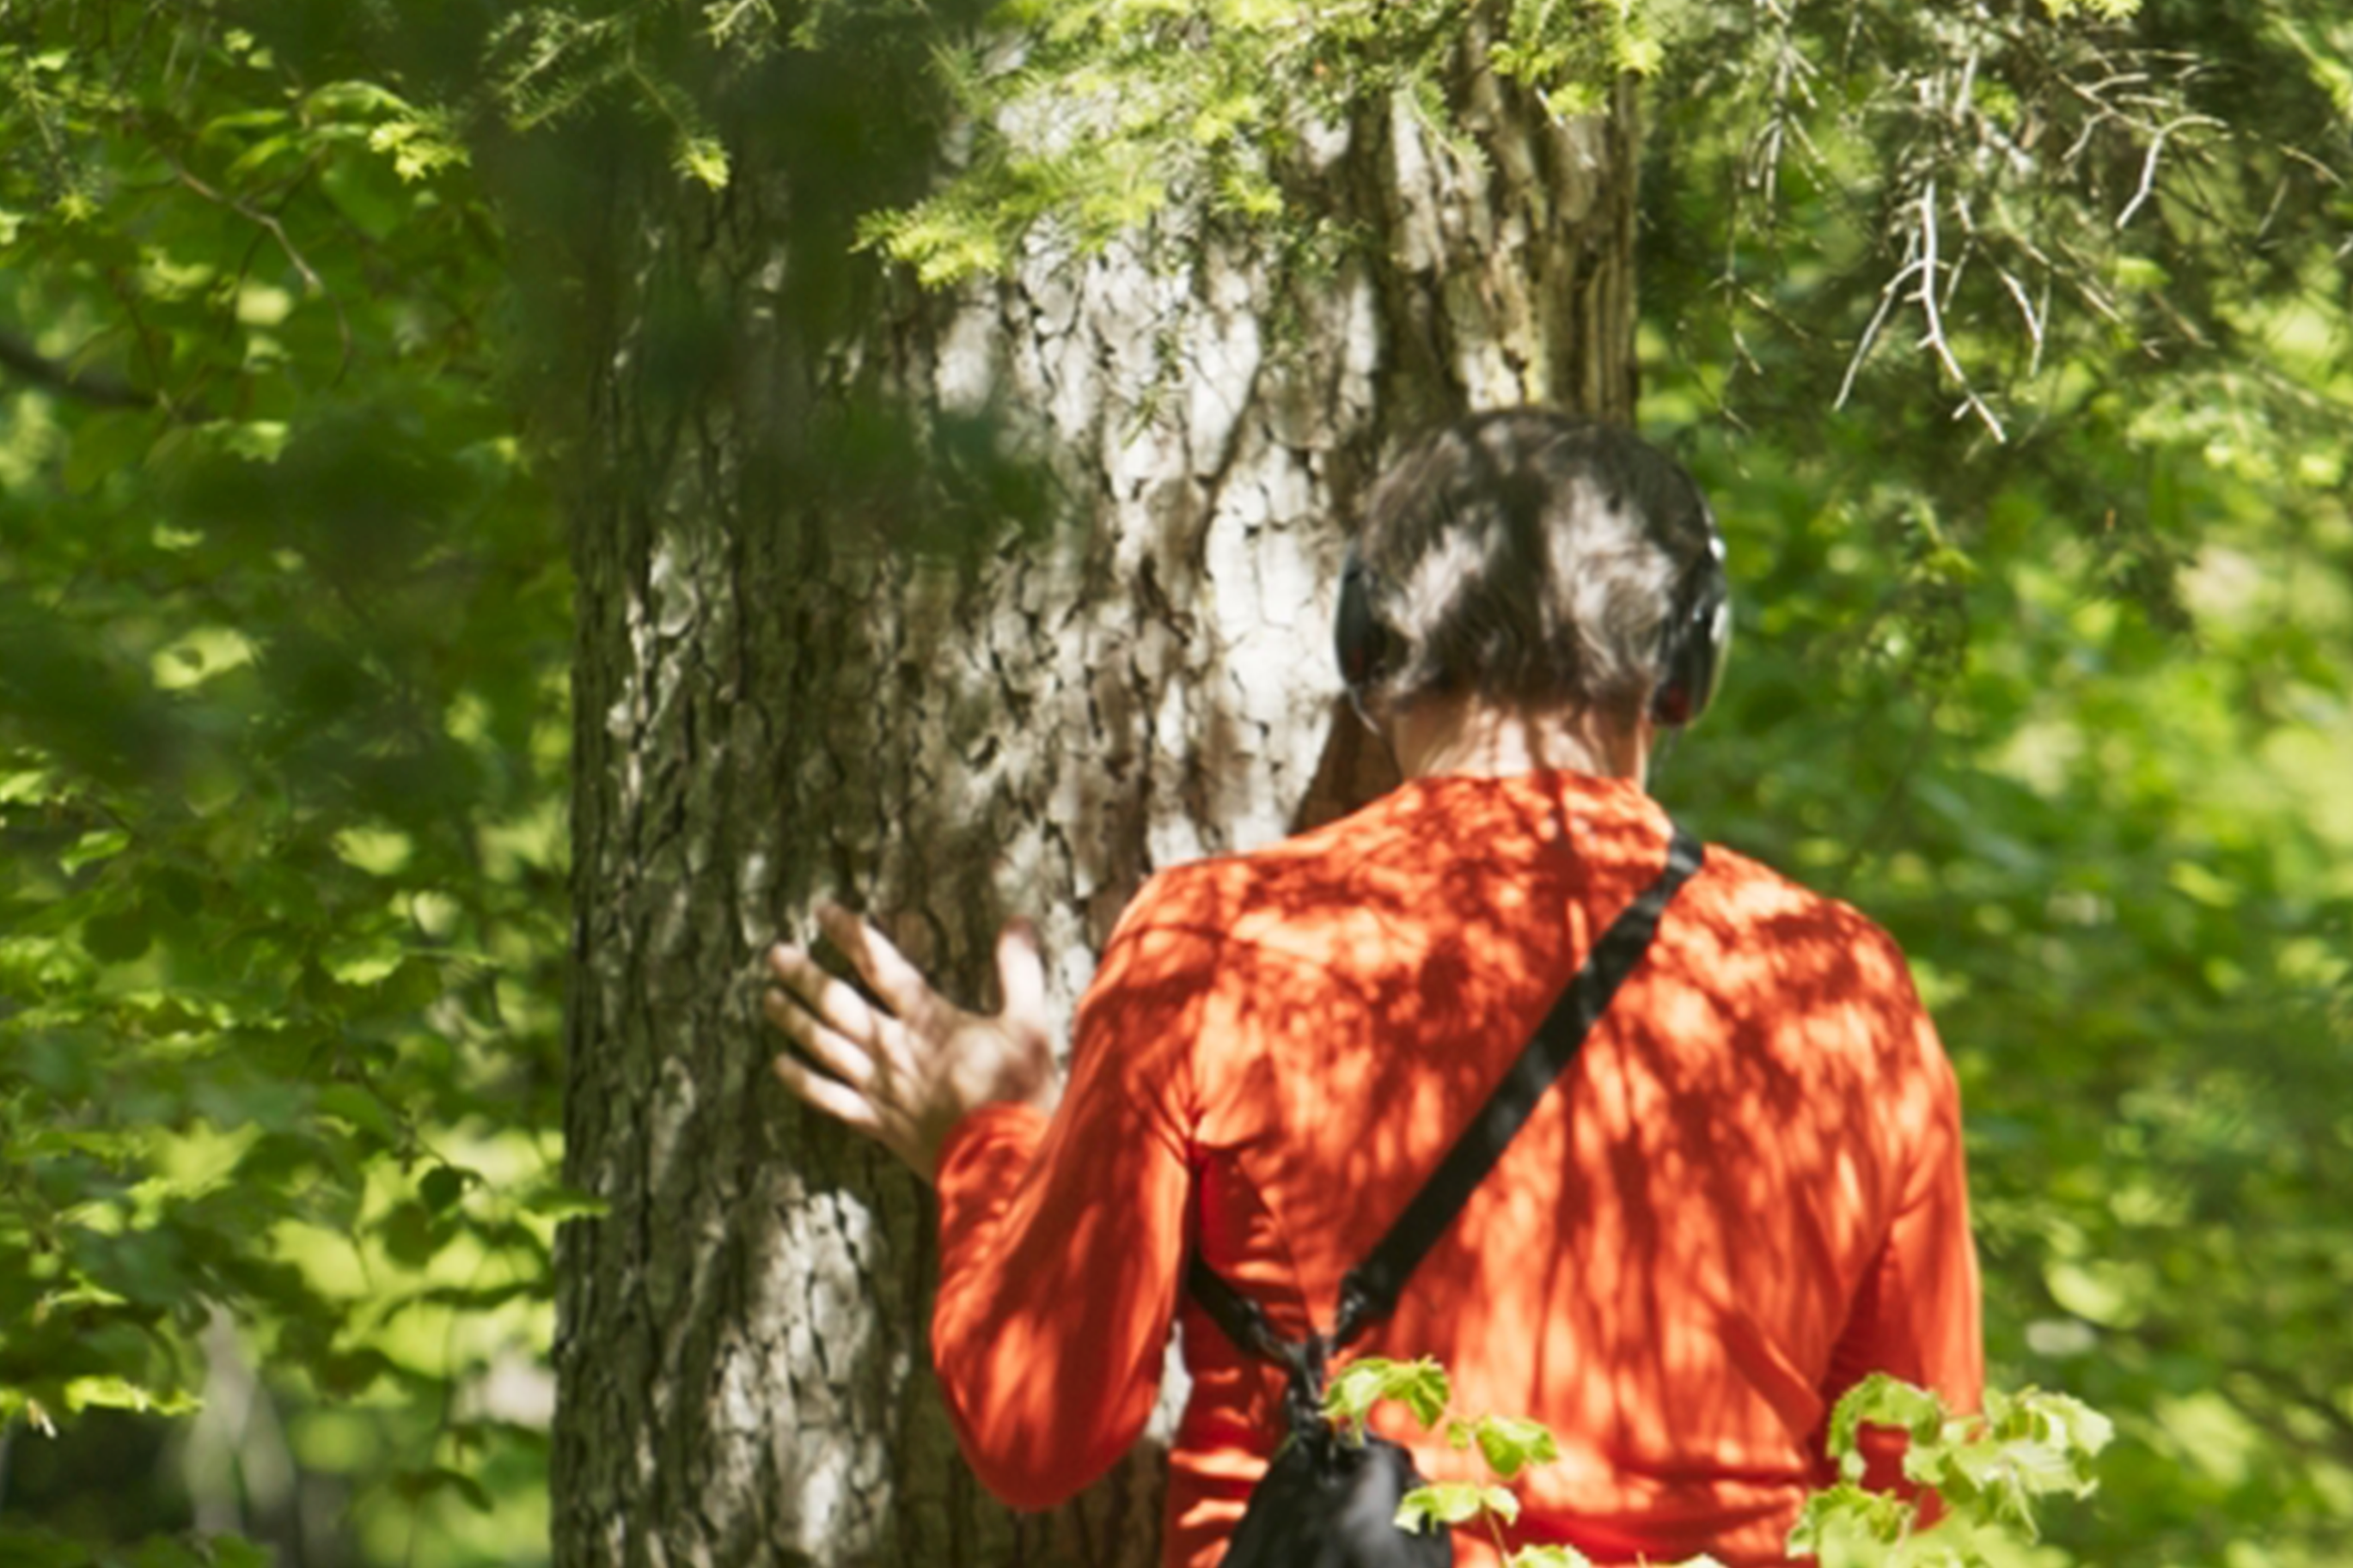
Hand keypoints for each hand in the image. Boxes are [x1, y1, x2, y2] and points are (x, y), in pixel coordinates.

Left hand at [764, 901, 1060, 1179]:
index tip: (823, 911)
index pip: (880, 965)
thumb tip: (1018, 921)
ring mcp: (878, 1086)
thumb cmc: (1018, 1092)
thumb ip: (1019, 971)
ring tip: (767, 997)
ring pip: (823, 1045)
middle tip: (774, 954)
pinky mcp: (875, 1122)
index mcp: (927, 1018)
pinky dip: (801, 1081)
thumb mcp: (1030, 1024)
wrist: (1000, 1161)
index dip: (850, 935)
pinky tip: (779, 1066)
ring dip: (793, 1019)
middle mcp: (892, 1047)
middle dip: (804, 975)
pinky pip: (827, 1098)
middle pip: (837, 1003)